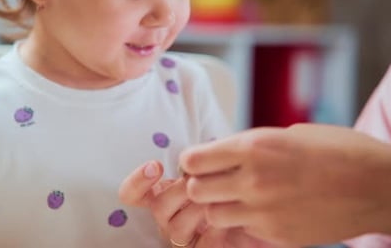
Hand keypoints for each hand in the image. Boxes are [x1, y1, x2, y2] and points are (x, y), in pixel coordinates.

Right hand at [119, 161, 279, 247]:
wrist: (259, 209)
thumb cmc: (230, 183)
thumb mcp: (215, 167)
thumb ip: (199, 163)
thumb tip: (194, 155)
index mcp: (163, 194)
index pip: (132, 194)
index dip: (137, 182)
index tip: (156, 166)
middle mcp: (168, 217)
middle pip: (156, 208)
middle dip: (177, 191)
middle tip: (198, 181)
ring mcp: (183, 236)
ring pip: (175, 227)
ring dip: (196, 210)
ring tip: (218, 199)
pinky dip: (213, 233)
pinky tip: (228, 221)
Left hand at [179, 123, 390, 245]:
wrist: (379, 186)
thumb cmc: (338, 150)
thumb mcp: (289, 134)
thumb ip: (251, 146)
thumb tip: (224, 154)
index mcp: (255, 146)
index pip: (194, 159)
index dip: (193, 161)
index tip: (200, 161)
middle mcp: (253, 180)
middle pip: (195, 190)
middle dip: (199, 185)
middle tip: (214, 180)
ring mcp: (264, 212)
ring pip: (213, 215)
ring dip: (219, 205)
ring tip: (237, 197)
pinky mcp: (276, 235)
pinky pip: (242, 229)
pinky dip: (244, 221)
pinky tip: (263, 210)